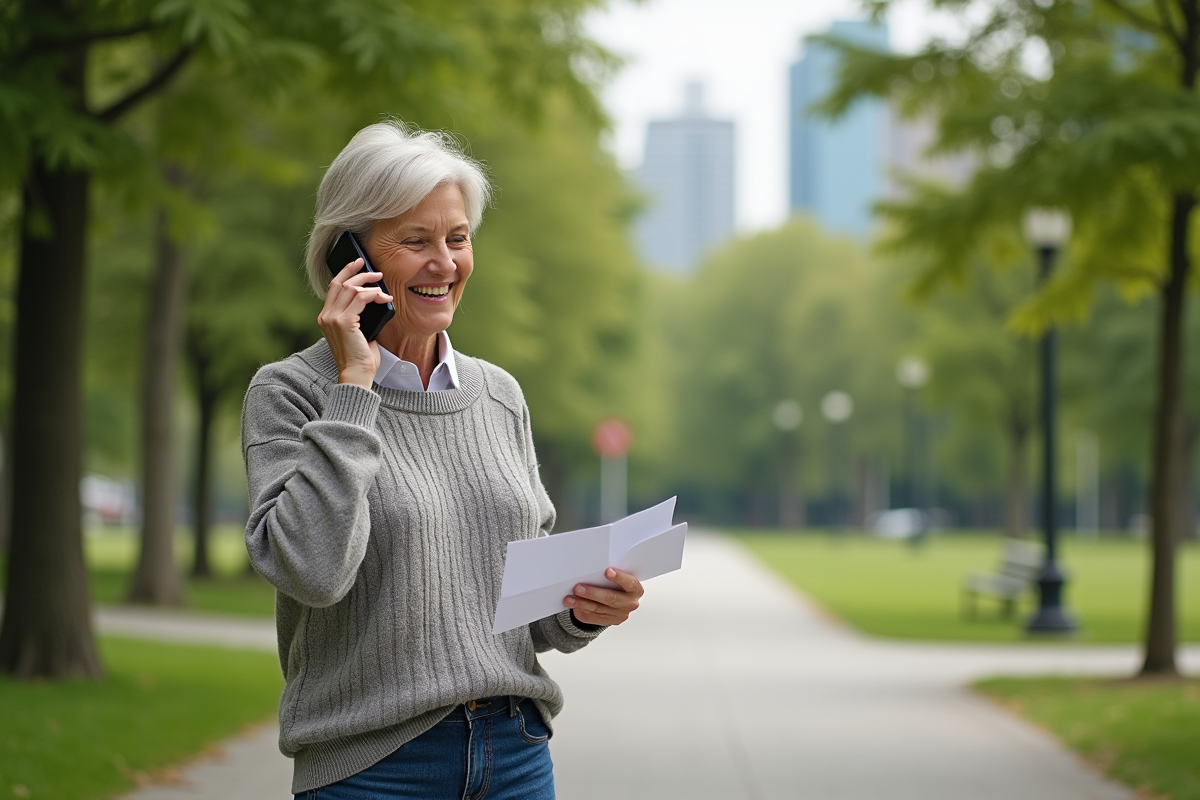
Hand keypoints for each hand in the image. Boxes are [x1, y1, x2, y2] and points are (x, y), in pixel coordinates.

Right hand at [317, 259, 392, 388]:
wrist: (357, 374)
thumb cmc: (360, 356)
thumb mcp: (357, 331)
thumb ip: (358, 314)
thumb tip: (372, 297)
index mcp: (326, 317)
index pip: (334, 287)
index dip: (345, 272)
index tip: (357, 263)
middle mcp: (325, 316)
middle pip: (341, 283)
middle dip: (359, 273)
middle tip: (376, 271)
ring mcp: (333, 318)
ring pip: (351, 289)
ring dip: (370, 285)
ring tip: (383, 288)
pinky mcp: (344, 322)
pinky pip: (361, 298)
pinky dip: (374, 295)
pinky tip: (384, 298)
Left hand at [564, 567, 643, 625]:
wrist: (615, 599)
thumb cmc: (615, 584)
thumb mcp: (617, 577)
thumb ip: (610, 575)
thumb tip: (591, 572)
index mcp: (635, 589)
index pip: (630, 583)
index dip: (619, 577)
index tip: (607, 571)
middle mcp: (630, 603)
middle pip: (611, 598)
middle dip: (593, 593)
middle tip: (579, 588)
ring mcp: (620, 614)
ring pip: (599, 609)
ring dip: (582, 603)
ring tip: (570, 598)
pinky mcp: (610, 621)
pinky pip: (594, 617)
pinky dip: (582, 610)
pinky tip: (573, 605)